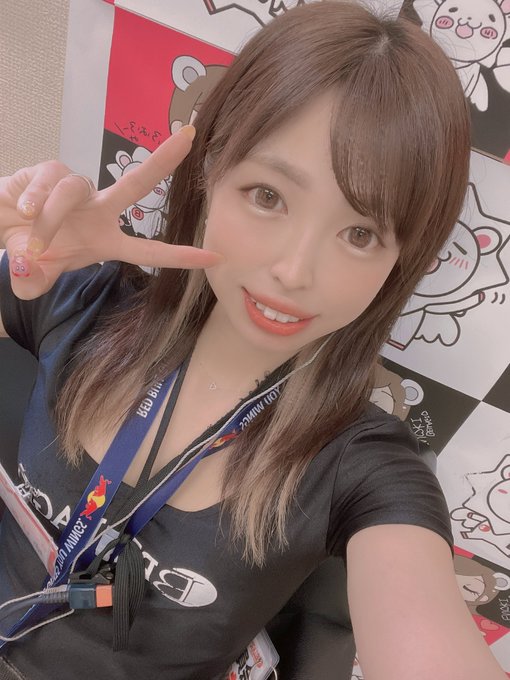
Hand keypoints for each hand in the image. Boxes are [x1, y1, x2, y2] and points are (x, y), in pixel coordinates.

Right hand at [0, 126, 220, 298]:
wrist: (1, 224)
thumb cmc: (29, 249)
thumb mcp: (33, 276)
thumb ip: (33, 282)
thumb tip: (27, 270)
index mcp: (107, 241)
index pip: (149, 250)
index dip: (180, 255)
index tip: (214, 256)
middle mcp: (100, 211)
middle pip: (137, 182)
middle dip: (164, 159)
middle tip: (190, 135)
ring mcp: (78, 189)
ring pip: (72, 192)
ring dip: (49, 221)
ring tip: (32, 245)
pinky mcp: (51, 171)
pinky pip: (47, 183)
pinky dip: (33, 202)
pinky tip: (23, 213)